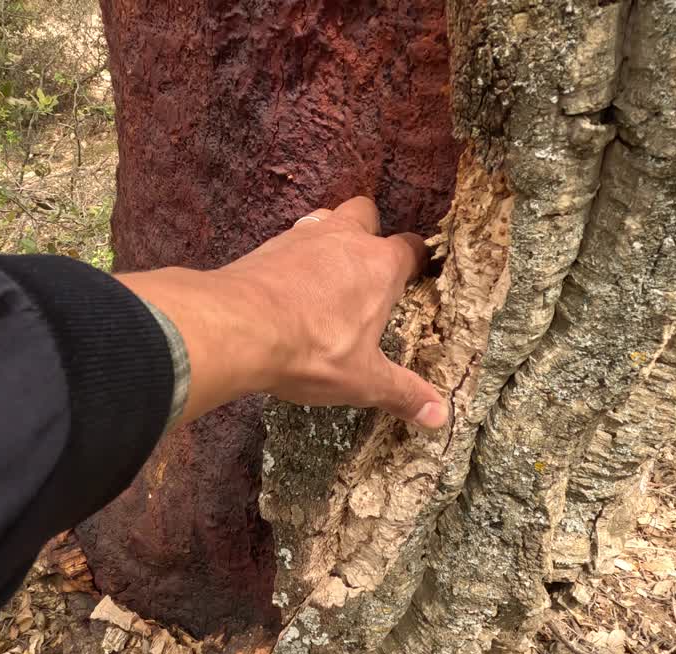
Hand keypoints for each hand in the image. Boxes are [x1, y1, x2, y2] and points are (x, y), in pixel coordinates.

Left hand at [117, 196, 447, 428]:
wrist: (236, 326)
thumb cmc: (311, 350)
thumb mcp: (362, 380)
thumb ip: (402, 393)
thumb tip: (439, 417)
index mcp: (379, 266)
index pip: (411, 248)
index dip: (416, 260)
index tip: (416, 275)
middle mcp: (344, 239)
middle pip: (365, 214)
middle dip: (369, 232)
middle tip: (366, 268)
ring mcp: (302, 237)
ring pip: (324, 219)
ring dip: (328, 239)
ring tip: (326, 273)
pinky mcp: (265, 247)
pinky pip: (288, 240)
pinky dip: (292, 256)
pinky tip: (286, 284)